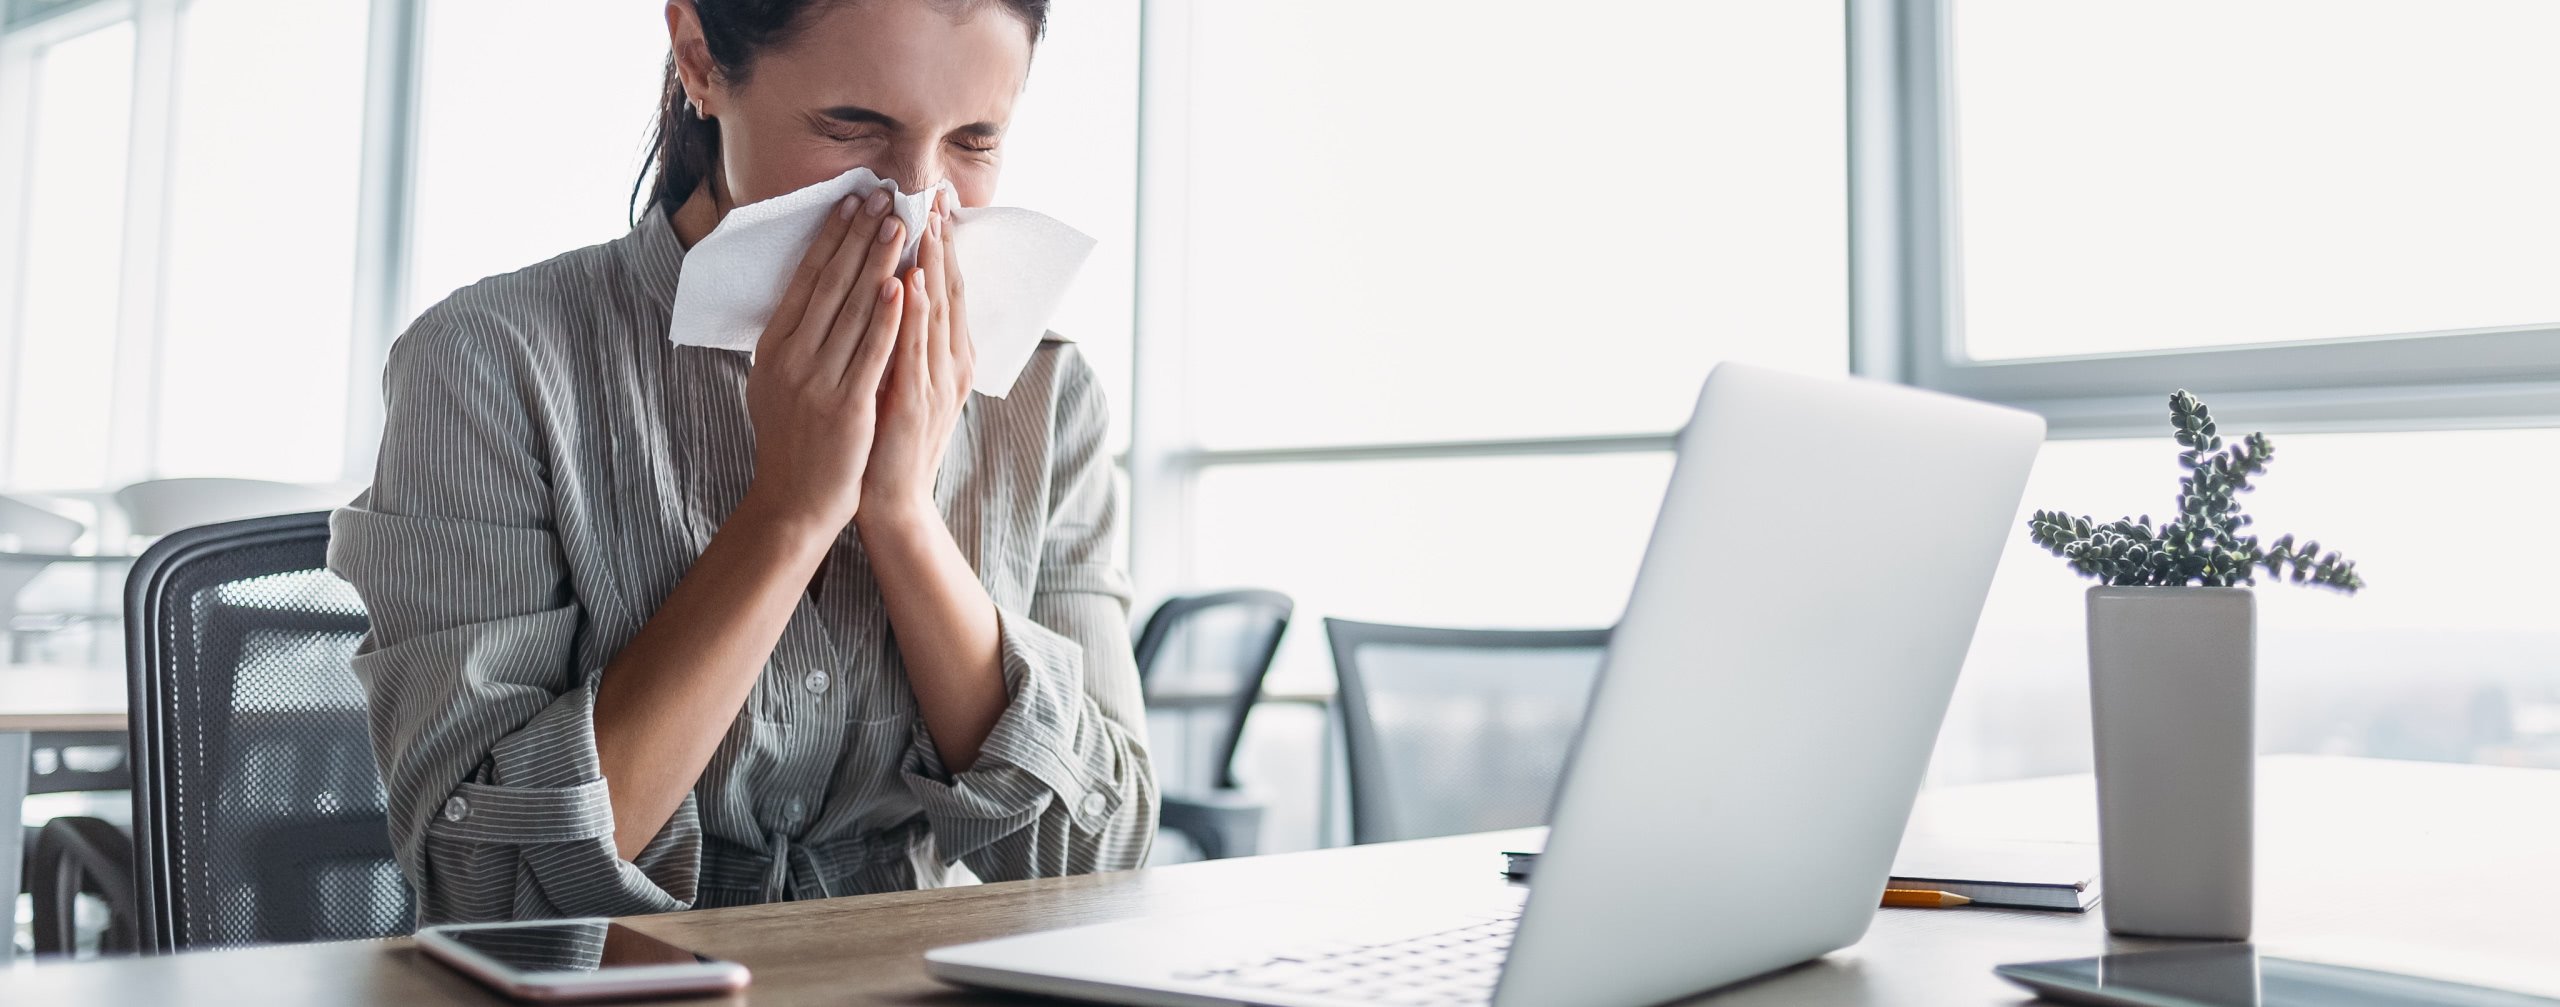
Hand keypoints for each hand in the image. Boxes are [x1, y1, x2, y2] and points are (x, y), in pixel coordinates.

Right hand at [740, 188, 909, 534]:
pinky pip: (871, 352)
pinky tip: (901, 284)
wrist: (795, 501)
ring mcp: (817, 382)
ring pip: (854, 310)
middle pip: (830, 285)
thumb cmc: (792, 439)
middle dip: (859, 237)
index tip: (850, 204)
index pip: (805, 280)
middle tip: (882, 198)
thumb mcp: (774, 383)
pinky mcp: (847, 406)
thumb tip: (807, 293)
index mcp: (773, 348)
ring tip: (899, 225)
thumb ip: (791, 341)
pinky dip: (887, 316)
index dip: (829, 239)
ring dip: (878, 262)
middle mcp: (791, 359)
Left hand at [859, 189, 976, 526]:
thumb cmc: (887, 439)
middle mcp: (948, 363)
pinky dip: (914, 315)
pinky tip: (910, 282)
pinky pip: (914, 350)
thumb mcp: (896, 377)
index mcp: (945, 354)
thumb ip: (901, 337)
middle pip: (947, 290)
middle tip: (935, 193)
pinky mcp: (915, 403)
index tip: (932, 201)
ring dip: (931, 265)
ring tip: (926, 221)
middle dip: (940, 240)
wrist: (890, 500)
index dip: (940, 243)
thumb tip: (890, 290)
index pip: (944, 286)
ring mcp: (935, 382)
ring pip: (936, 313)